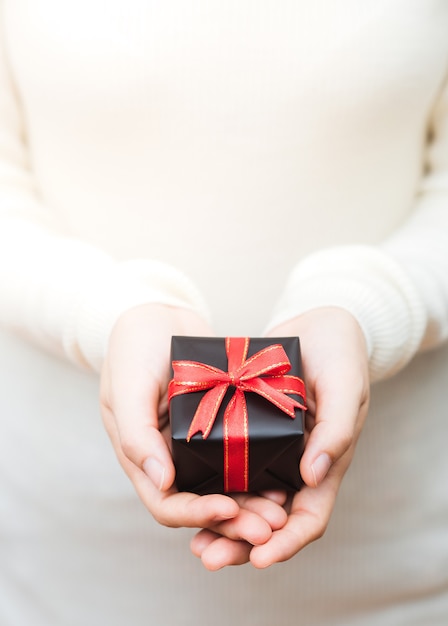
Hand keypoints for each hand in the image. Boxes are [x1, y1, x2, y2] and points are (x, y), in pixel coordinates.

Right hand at [100, 303, 285, 544]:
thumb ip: (137, 433)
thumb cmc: (134, 347)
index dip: (196, 514)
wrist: (157, 312)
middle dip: (233, 520)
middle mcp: (168, 456)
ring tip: (282, 510)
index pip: (166, 502)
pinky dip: (256, 472)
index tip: (228, 509)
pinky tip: (282, 477)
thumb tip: (163, 482)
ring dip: (250, 503)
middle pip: (201, 503)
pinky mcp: (218, 424)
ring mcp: (194, 442)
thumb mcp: (128, 385)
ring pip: (224, 486)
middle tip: (268, 526)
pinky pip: (237, 457)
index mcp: (142, 455)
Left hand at [190, 307, 369, 568]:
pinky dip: (214, 485)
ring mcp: (273, 450)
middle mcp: (298, 464)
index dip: (287, 543)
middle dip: (241, 543)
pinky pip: (231, 466)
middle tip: (207, 556)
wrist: (318, 323)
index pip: (309, 518)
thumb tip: (315, 476)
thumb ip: (337, 429)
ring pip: (247, 499)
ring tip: (193, 540)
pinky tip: (186, 492)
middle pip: (271, 520)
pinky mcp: (250, 430)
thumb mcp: (344, 385)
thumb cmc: (340, 353)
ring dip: (222, 523)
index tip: (259, 558)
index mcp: (326, 461)